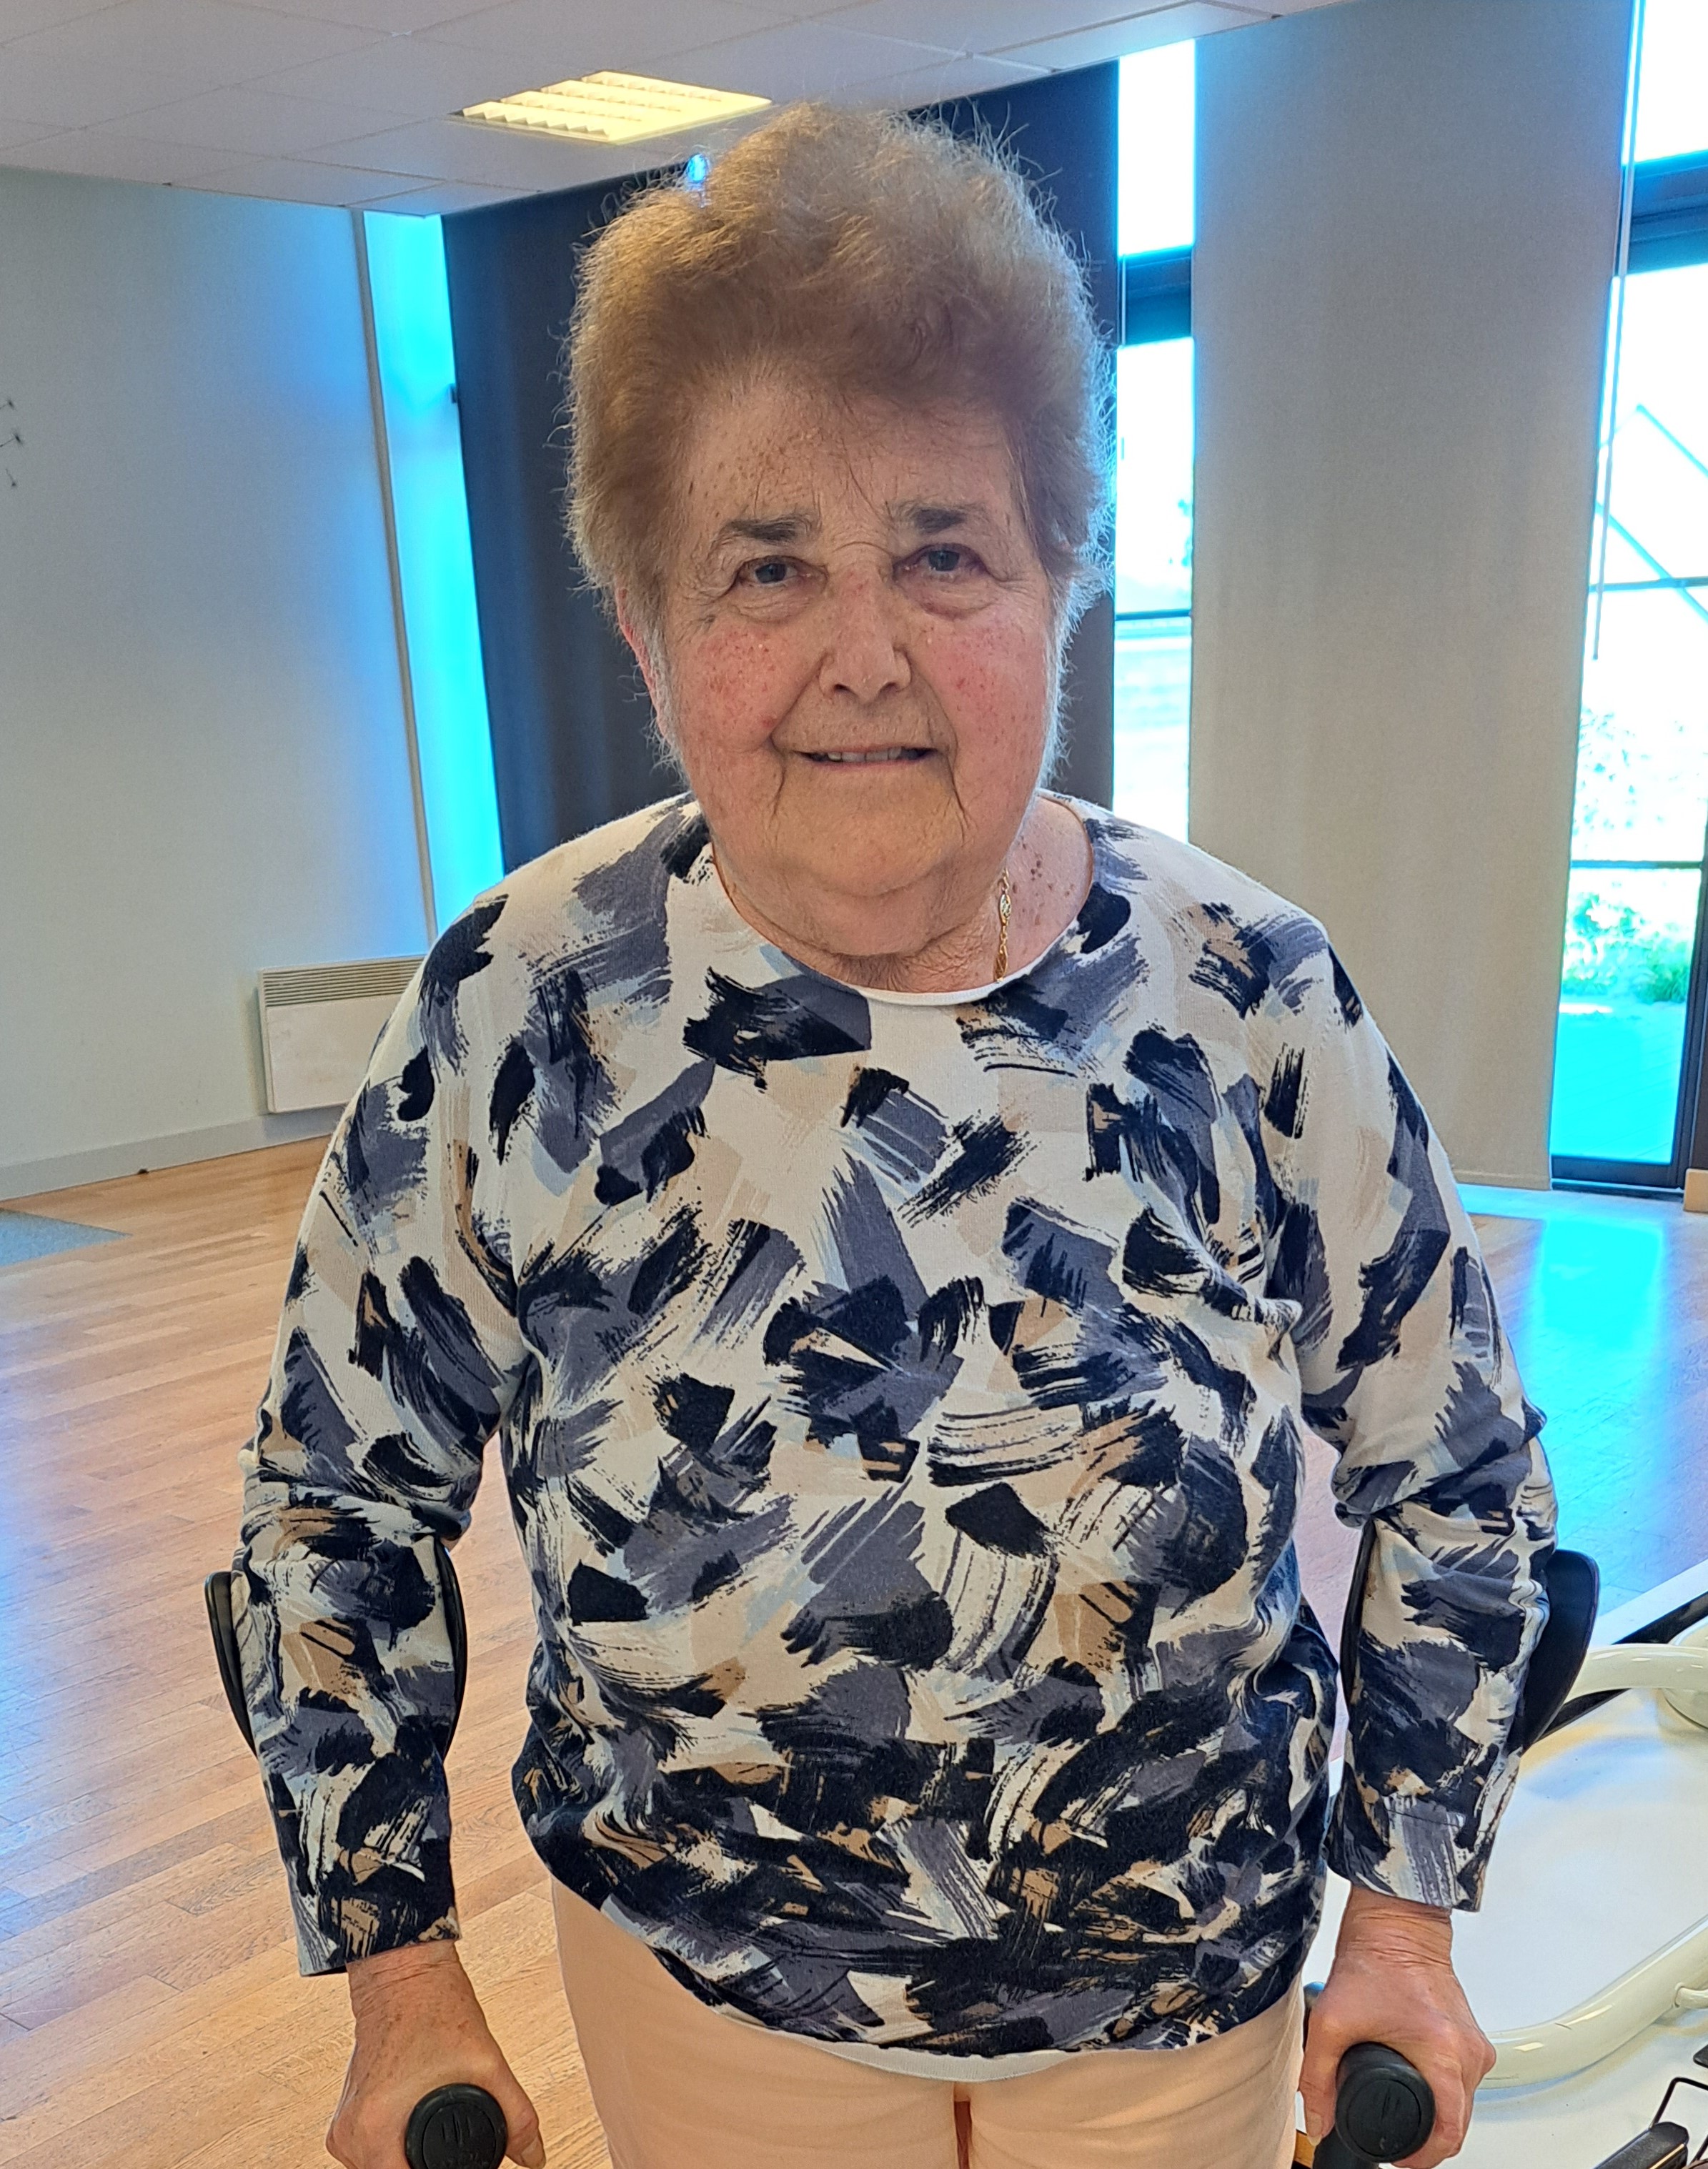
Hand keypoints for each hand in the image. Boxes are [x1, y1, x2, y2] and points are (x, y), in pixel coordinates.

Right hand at [328, 1939, 545, 2168]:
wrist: (403, 1973)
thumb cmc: (433, 2007)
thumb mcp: (487, 2066)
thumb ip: (517, 2118)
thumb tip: (534, 2156)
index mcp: (374, 2132)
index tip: (456, 2164)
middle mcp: (350, 2137)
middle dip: (425, 2167)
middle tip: (453, 2154)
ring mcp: (344, 2128)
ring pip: (380, 2168)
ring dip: (408, 2159)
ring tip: (437, 2135)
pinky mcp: (346, 2118)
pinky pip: (371, 2153)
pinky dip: (395, 2147)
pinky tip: (416, 2128)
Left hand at [1299, 1886, 1493, 2166]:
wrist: (1396, 1921)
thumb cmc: (1374, 1959)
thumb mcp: (1331, 2022)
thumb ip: (1317, 2077)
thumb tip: (1317, 2121)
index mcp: (1444, 2054)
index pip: (1449, 2133)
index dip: (1423, 2157)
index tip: (1400, 2159)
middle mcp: (1469, 2053)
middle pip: (1459, 2123)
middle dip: (1428, 2139)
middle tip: (1396, 2142)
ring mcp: (1475, 2043)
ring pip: (1463, 2102)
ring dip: (1437, 2113)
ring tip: (1402, 2110)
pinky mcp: (1472, 2035)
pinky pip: (1464, 2079)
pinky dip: (1443, 2089)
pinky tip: (1416, 2084)